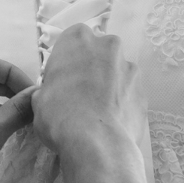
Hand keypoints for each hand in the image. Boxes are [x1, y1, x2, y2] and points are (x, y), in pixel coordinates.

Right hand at [32, 24, 146, 168]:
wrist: (97, 143)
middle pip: (97, 53)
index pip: (71, 40)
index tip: (61, 80)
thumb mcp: (39, 100)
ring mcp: (130, 67)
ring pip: (116, 72)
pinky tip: (110, 122)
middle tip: (78, 95)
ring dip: (108, 86)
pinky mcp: (144, 90)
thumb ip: (48, 88)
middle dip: (90, 69)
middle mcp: (108, 45)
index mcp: (78, 39)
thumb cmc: (59, 115)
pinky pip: (128, 93)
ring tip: (97, 113)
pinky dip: (120, 103)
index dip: (66, 61)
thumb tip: (52, 94)